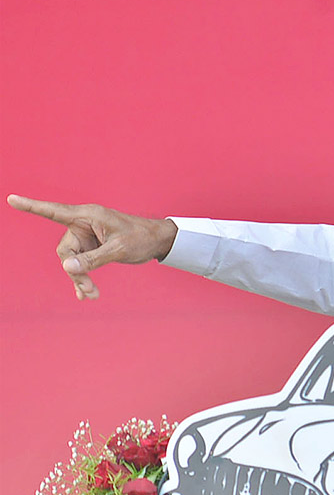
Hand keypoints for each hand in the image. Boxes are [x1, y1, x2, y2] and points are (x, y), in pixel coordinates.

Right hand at [7, 195, 177, 299]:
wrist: (158, 242)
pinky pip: (79, 264)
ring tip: (92, 295)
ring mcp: (86, 237)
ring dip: (80, 278)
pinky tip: (84, 295)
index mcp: (88, 215)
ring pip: (71, 261)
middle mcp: (83, 224)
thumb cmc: (141, 238)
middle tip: (90, 289)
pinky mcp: (91, 248)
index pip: (54, 211)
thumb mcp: (119, 249)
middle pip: (65, 250)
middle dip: (74, 271)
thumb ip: (93, 259)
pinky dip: (82, 278)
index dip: (32, 206)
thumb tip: (67, 267)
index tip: (11, 199)